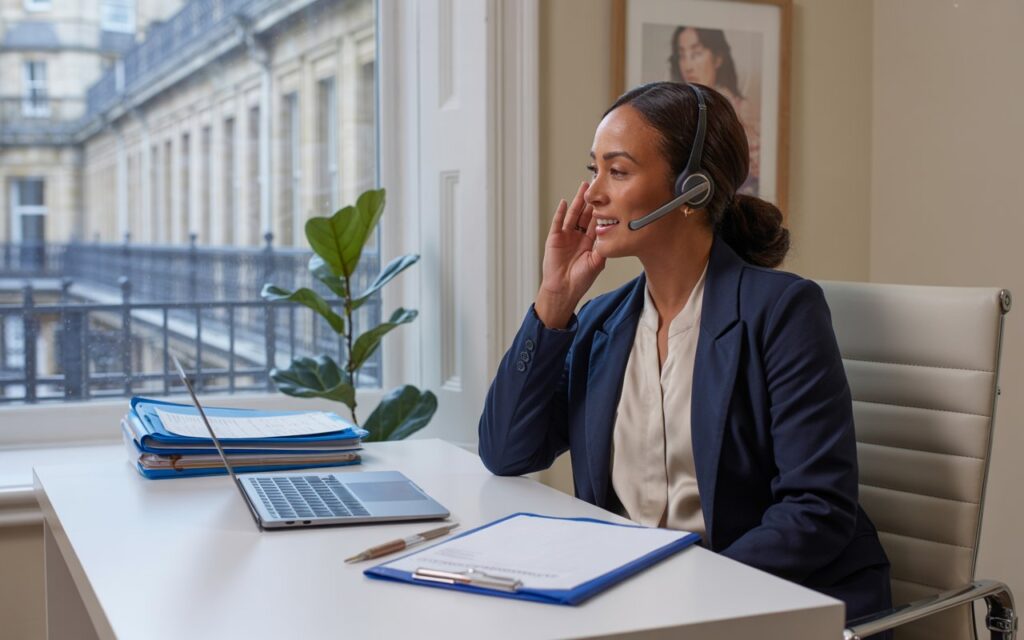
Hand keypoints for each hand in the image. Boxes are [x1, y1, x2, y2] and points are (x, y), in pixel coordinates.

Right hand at [534, 181, 605, 328]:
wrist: (564, 289)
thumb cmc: (580, 280)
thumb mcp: (597, 262)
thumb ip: (603, 247)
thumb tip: (611, 233)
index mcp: (590, 242)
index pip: (597, 221)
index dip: (603, 209)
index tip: (609, 197)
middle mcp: (578, 236)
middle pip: (586, 214)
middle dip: (592, 200)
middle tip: (598, 185)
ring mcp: (566, 236)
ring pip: (573, 214)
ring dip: (578, 201)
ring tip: (583, 188)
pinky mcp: (555, 238)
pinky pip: (558, 222)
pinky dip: (560, 212)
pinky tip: (564, 202)